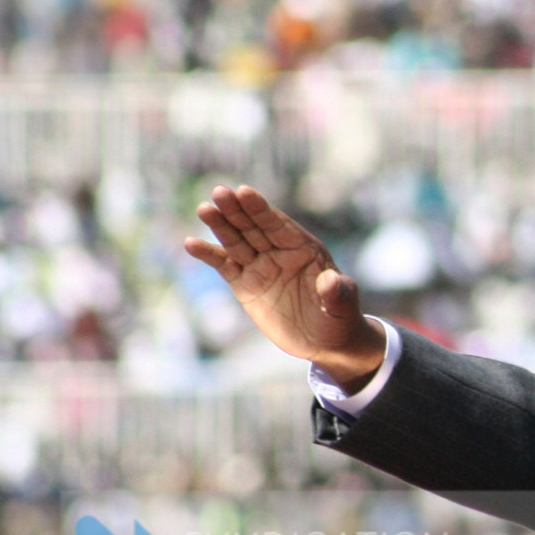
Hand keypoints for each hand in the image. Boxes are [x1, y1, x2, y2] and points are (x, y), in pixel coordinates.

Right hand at [183, 183, 387, 385]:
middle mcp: (280, 252)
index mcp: (304, 248)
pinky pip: (225, 266)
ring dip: (220, 226)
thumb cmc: (340, 319)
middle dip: (237, 210)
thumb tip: (331, 281)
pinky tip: (191, 244)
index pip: (279, 225)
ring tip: (205, 209)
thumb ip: (338, 292)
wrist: (326, 343)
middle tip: (219, 192)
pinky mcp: (245, 285)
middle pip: (254, 227)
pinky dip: (209, 255)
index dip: (261, 209)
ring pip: (236, 242)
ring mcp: (261, 266)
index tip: (244, 191)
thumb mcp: (343, 307)